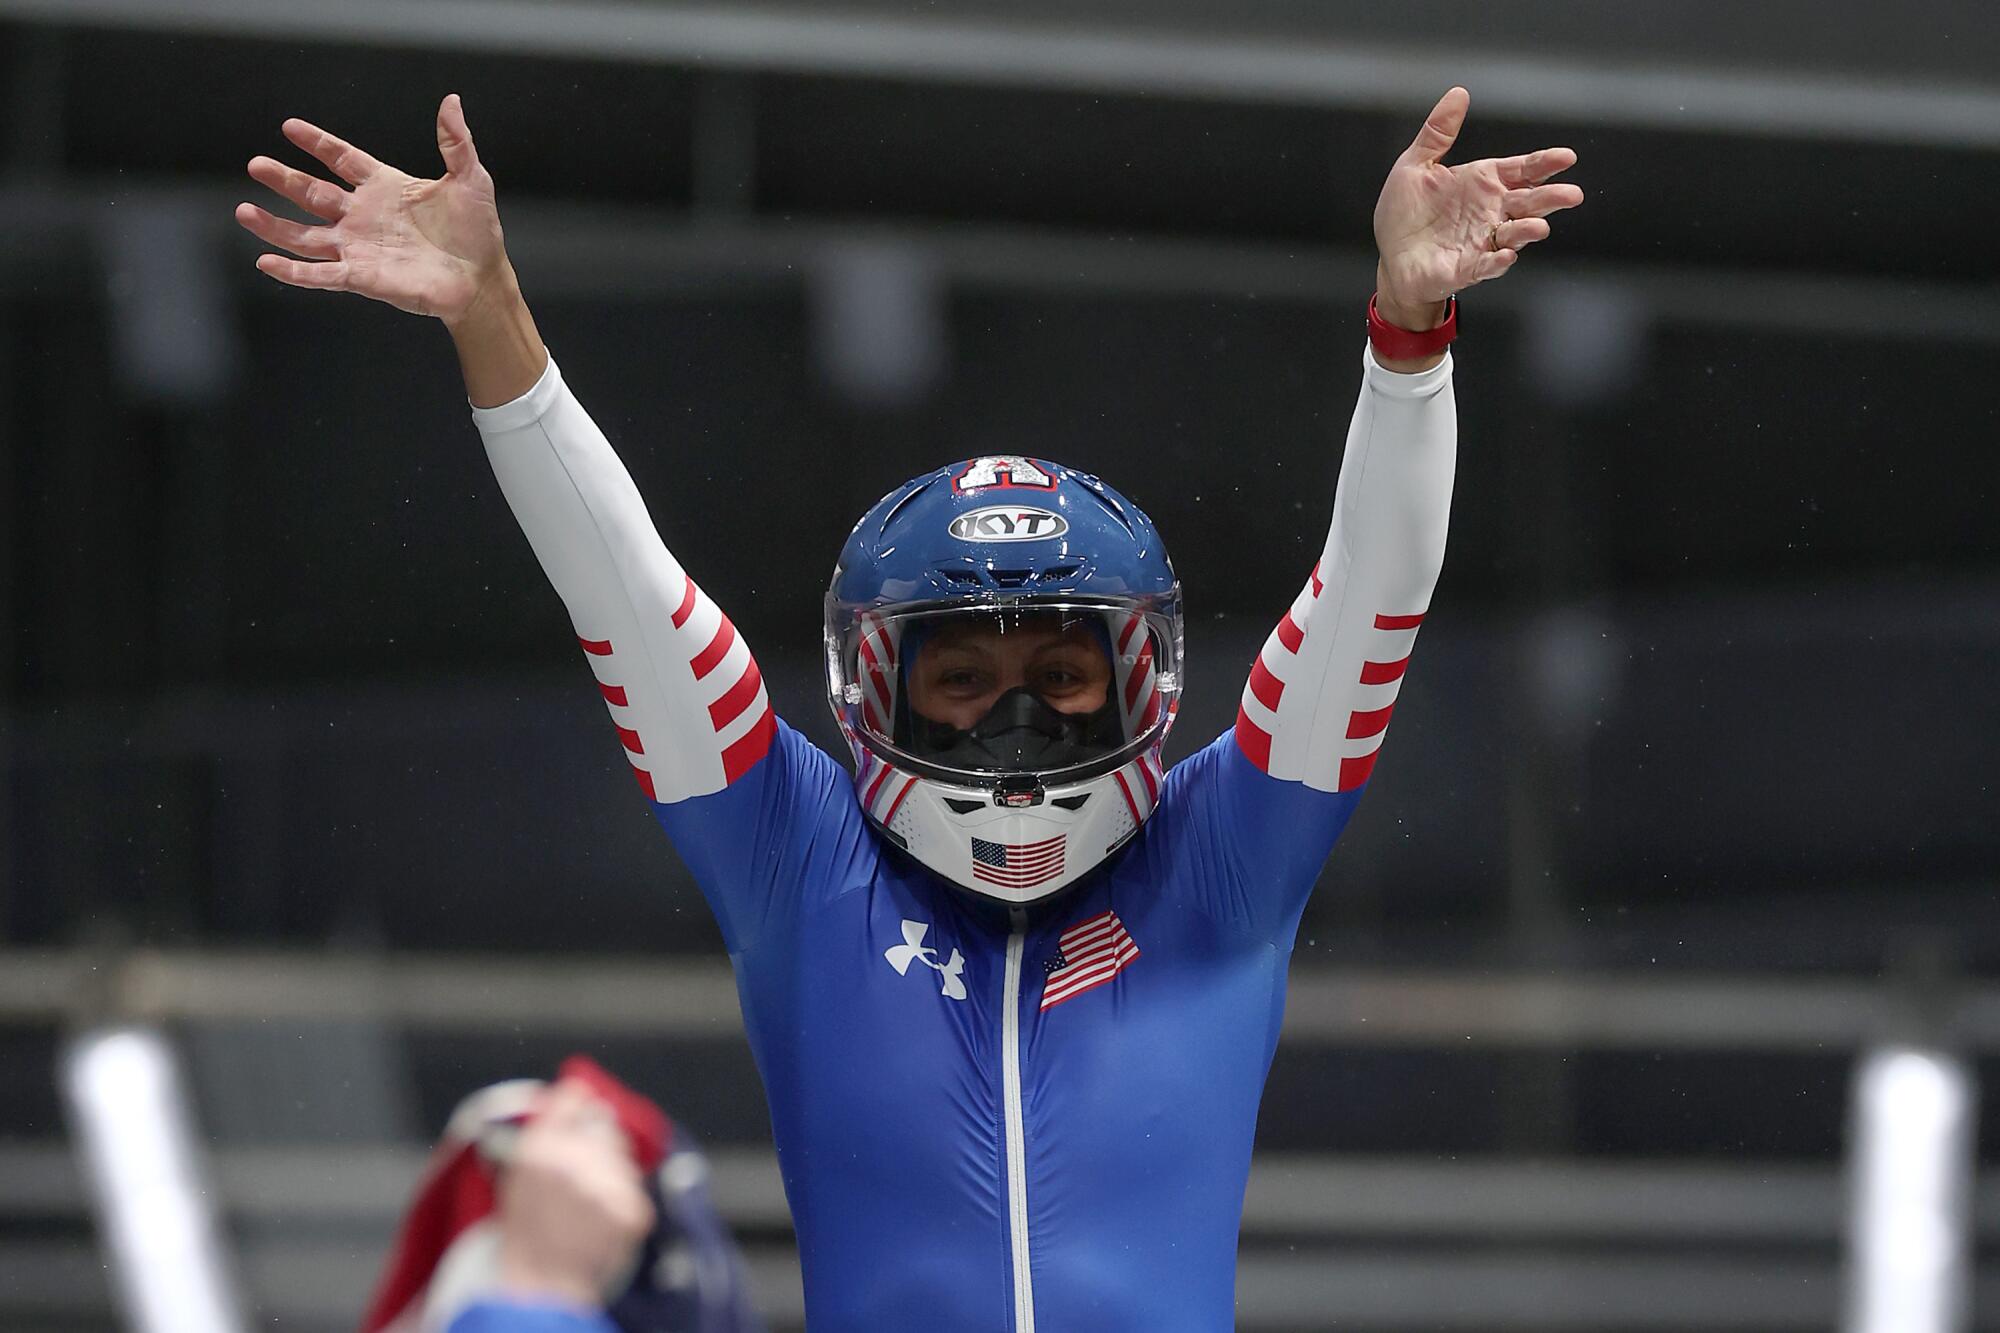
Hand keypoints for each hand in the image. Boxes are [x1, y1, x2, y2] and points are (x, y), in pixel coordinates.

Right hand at [236, 94, 510, 324]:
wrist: (481, 279)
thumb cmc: (477, 231)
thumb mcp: (470, 179)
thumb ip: (456, 142)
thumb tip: (451, 101)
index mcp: (385, 186)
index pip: (341, 158)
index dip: (317, 143)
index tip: (289, 127)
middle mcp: (364, 215)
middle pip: (313, 193)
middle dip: (283, 179)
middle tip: (254, 164)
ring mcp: (359, 247)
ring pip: (305, 235)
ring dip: (274, 225)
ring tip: (244, 212)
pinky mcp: (362, 277)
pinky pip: (320, 274)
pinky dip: (293, 271)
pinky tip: (265, 261)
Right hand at [494, 1079, 655, 1309]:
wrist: (539, 1282)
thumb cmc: (526, 1225)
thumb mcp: (520, 1169)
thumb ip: (550, 1123)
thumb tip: (579, 1085)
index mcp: (540, 1149)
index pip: (577, 1096)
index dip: (582, 1102)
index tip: (584, 1107)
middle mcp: (574, 1163)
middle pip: (606, 1125)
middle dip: (598, 1142)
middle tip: (580, 1175)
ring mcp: (606, 1188)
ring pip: (622, 1158)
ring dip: (611, 1172)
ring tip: (585, 1205)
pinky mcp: (632, 1211)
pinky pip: (633, 1189)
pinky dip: (621, 1201)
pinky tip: (598, 1220)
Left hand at [1372, 87, 1583, 327]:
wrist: (1390, 257)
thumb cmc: (1405, 213)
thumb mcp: (1415, 165)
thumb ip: (1438, 132)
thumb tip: (1459, 92)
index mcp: (1482, 182)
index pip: (1522, 169)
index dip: (1544, 163)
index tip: (1566, 157)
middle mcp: (1490, 210)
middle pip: (1529, 202)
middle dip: (1551, 198)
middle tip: (1572, 194)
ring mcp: (1483, 240)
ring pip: (1516, 234)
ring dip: (1528, 231)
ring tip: (1539, 227)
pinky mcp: (1469, 267)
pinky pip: (1488, 264)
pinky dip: (1498, 261)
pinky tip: (1506, 255)